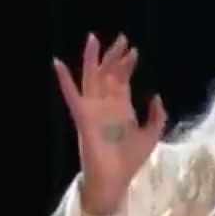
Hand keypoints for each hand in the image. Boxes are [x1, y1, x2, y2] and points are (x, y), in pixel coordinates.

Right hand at [53, 33, 166, 215]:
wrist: (115, 179)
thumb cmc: (130, 160)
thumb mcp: (152, 134)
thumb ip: (156, 116)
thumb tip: (156, 96)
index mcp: (122, 108)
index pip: (123, 80)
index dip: (127, 65)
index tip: (133, 50)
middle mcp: (107, 104)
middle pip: (108, 73)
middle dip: (114, 56)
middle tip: (121, 37)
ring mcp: (94, 108)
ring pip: (91, 77)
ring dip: (93, 58)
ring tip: (93, 38)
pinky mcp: (83, 116)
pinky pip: (71, 94)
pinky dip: (64, 79)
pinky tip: (58, 63)